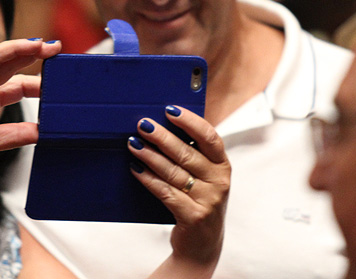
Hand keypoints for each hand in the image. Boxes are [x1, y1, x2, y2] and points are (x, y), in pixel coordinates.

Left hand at [128, 105, 229, 273]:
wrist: (202, 247)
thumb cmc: (198, 202)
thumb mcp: (204, 178)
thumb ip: (193, 155)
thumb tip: (163, 125)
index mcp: (223, 166)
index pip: (210, 137)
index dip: (190, 121)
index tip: (169, 110)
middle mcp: (219, 182)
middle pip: (186, 153)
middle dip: (161, 137)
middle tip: (142, 124)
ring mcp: (208, 201)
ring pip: (173, 172)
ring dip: (150, 156)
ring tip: (132, 143)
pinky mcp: (193, 217)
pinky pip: (166, 192)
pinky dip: (148, 179)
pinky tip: (135, 168)